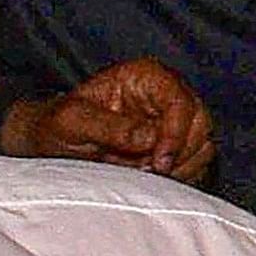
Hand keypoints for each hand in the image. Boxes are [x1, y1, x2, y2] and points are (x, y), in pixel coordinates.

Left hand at [4, 57, 216, 182]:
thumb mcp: (72, 123)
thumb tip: (150, 138)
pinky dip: (180, 175)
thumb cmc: (57, 126)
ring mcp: (175, 120)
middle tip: (148, 172)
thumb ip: (110, 128)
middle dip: (178, 153)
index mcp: (146, 77)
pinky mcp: (178, 144)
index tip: (159, 162)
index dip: (176, 133)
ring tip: (142, 173)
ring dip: (178, 166)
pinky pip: (197, 162)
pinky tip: (150, 178)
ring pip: (203, 145)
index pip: (181, 102)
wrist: (52, 144)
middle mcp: (167, 94)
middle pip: (200, 123)